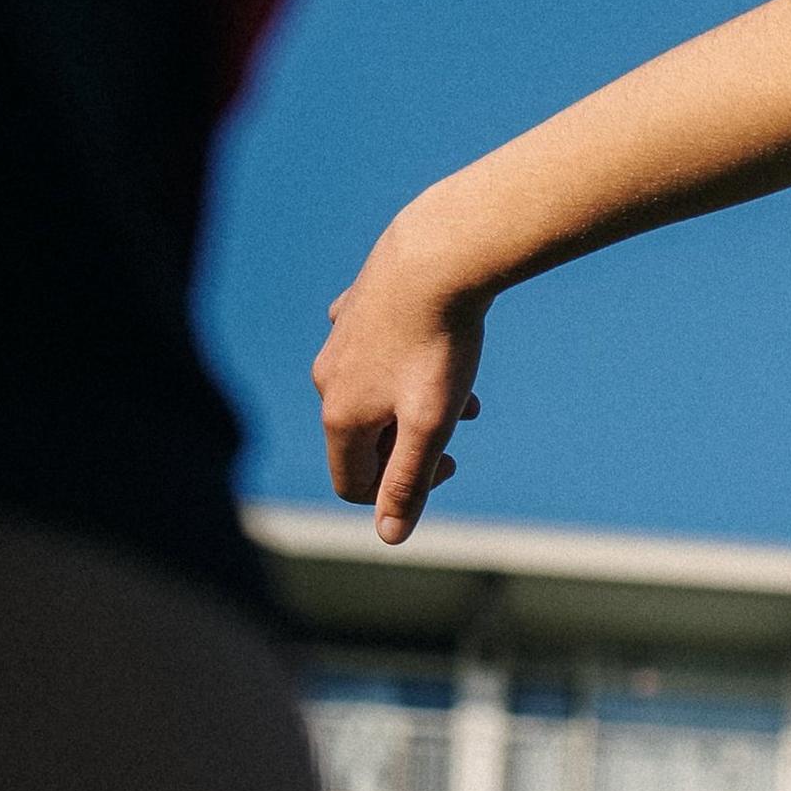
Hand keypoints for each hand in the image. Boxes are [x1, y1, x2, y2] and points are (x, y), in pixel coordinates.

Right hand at [312, 201, 491, 544]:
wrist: (437, 255)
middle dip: (411, 443)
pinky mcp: (354, 307)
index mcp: (339, 416)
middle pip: (364, 439)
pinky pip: (372, 350)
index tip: (448, 462)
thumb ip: (408, 481)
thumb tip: (388, 536)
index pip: (354, 484)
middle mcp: (326, 379)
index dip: (401, 491)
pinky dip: (402, 362)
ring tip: (463, 393)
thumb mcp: (430, 425)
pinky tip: (432, 345)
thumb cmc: (439, 344)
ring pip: (372, 393)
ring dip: (415, 405)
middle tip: (459, 423)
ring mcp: (337, 340)